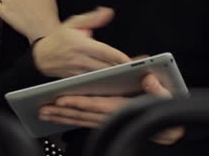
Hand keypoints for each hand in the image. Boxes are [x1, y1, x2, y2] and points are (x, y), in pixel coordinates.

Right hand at [32, 7, 129, 77]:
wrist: (41, 56)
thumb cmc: (59, 38)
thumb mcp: (74, 23)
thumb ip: (93, 18)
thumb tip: (108, 12)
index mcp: (80, 45)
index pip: (103, 51)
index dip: (117, 57)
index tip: (129, 60)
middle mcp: (80, 60)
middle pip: (105, 67)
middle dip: (121, 69)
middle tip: (138, 69)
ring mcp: (78, 72)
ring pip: (101, 77)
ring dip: (116, 77)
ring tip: (131, 77)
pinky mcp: (77, 81)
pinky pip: (94, 83)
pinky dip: (105, 83)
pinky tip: (117, 84)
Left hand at [39, 73, 185, 144]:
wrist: (166, 128)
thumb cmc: (162, 107)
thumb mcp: (165, 96)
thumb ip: (156, 87)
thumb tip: (147, 79)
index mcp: (122, 107)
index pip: (96, 105)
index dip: (78, 102)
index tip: (61, 100)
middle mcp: (111, 117)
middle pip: (82, 115)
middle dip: (61, 113)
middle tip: (43, 109)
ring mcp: (107, 122)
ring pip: (79, 120)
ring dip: (61, 118)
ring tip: (44, 114)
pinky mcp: (104, 123)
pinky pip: (83, 123)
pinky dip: (69, 121)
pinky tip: (58, 118)